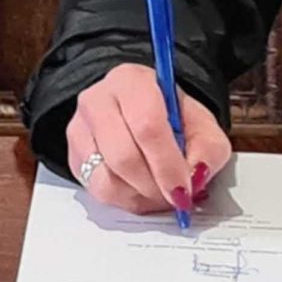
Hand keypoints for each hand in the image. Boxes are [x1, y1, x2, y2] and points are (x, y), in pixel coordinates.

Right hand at [63, 61, 233, 217]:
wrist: (141, 113)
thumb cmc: (171, 118)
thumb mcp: (202, 126)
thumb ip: (208, 150)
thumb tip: (196, 177)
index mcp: (133, 81)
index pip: (147, 125)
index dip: (167, 164)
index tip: (183, 190)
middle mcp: (98, 99)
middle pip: (123, 155)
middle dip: (154, 186)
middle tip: (175, 198)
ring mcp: (79, 127)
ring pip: (106, 178)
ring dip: (140, 196)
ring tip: (159, 192)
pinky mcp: (73, 154)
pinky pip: (96, 189)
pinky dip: (124, 200)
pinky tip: (140, 191)